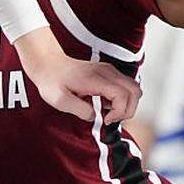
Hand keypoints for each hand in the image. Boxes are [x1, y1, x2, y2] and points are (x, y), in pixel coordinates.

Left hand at [15, 28, 140, 124]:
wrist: (48, 63)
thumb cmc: (51, 80)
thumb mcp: (59, 100)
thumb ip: (80, 110)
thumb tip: (95, 116)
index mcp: (96, 78)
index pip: (123, 95)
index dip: (119, 111)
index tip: (105, 120)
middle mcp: (107, 72)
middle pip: (135, 91)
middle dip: (128, 110)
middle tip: (110, 119)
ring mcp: (109, 71)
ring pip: (133, 89)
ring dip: (126, 105)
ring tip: (108, 113)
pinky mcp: (108, 73)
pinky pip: (125, 87)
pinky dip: (121, 99)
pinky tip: (105, 105)